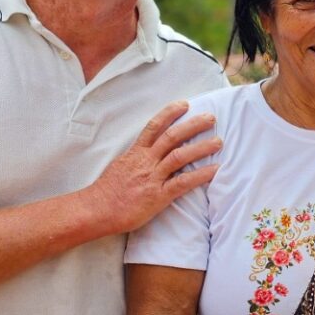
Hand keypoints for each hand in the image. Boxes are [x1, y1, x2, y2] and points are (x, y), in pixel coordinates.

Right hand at [81, 100, 219, 234]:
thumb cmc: (107, 192)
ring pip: (179, 156)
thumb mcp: (120, 167)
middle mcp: (145, 161)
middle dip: (193, 125)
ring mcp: (152, 178)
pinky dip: (200, 175)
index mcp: (135, 153)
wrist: (95, 210)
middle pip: (172, 136)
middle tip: (211, 118)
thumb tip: (147, 153)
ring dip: (201, 147)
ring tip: (218, 142)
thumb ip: (136, 158)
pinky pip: (182, 183)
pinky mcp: (157, 196)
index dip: (170, 113)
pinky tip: (215, 170)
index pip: (154, 126)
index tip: (184, 104)